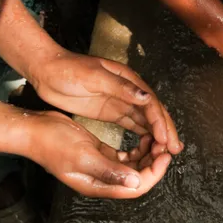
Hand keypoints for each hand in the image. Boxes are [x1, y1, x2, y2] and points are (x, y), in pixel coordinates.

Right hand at [24, 111, 170, 198]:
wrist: (34, 130)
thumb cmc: (53, 143)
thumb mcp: (84, 156)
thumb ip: (110, 171)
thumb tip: (135, 182)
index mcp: (99, 184)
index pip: (136, 187)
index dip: (155, 173)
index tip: (165, 155)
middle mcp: (102, 179)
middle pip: (138, 178)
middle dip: (154, 163)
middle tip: (164, 145)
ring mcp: (101, 167)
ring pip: (133, 167)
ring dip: (147, 156)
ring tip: (156, 140)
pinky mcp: (100, 155)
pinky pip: (125, 157)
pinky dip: (137, 150)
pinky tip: (143, 139)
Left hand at [28, 50, 181, 154]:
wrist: (47, 70)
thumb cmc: (68, 70)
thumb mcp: (94, 77)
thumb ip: (121, 87)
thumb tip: (146, 96)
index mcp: (128, 80)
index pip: (151, 104)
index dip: (160, 123)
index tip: (166, 140)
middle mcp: (129, 91)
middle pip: (153, 113)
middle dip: (166, 131)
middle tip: (175, 149)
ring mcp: (120, 101)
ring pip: (146, 120)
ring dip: (157, 134)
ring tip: (166, 151)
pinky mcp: (111, 110)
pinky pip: (133, 123)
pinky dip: (143, 134)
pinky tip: (149, 145)